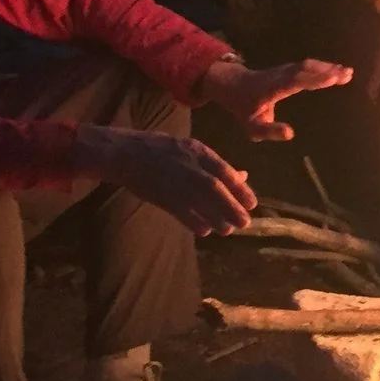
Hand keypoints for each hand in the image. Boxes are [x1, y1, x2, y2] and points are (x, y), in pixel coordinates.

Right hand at [84, 126, 256, 233]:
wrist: (127, 153)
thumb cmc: (164, 151)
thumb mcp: (193, 150)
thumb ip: (217, 164)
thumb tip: (243, 176)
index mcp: (199, 152)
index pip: (226, 173)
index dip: (241, 190)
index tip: (252, 204)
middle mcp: (189, 166)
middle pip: (217, 191)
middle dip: (233, 208)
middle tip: (245, 222)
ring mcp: (176, 182)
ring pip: (202, 204)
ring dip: (218, 219)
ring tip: (227, 229)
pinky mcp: (163, 197)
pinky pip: (184, 214)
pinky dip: (196, 223)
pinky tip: (205, 230)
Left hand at [199, 57, 351, 142]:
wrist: (234, 86)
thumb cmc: (245, 110)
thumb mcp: (253, 127)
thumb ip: (270, 131)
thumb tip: (291, 134)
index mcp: (272, 89)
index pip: (295, 81)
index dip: (313, 79)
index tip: (332, 78)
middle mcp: (280, 75)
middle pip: (304, 69)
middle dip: (326, 71)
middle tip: (347, 74)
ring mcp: (284, 70)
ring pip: (307, 65)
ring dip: (328, 67)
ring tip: (348, 73)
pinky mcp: (289, 69)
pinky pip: (307, 66)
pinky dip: (323, 67)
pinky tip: (338, 71)